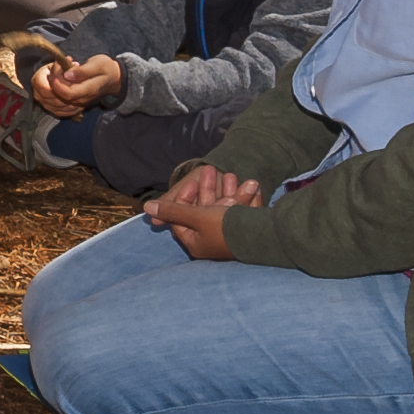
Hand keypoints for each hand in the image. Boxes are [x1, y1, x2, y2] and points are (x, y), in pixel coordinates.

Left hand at [33, 54, 123, 116]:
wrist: (112, 78)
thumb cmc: (105, 68)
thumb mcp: (97, 64)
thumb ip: (83, 71)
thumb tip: (67, 74)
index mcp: (88, 91)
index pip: (67, 94)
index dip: (56, 85)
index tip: (52, 73)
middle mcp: (80, 100)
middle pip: (57, 100)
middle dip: (49, 84)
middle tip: (53, 69)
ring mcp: (76, 104)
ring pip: (52, 105)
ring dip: (46, 90)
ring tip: (52, 74)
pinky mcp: (72, 104)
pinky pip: (55, 108)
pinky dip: (47, 99)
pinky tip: (49, 86)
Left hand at [144, 161, 262, 262]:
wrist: (267, 238)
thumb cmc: (225, 228)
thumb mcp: (197, 217)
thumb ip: (173, 211)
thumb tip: (146, 210)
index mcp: (197, 243)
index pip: (182, 218)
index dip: (184, 199)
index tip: (192, 183)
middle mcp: (213, 242)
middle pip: (205, 212)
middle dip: (209, 189)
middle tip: (210, 170)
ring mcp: (231, 238)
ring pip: (226, 209)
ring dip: (228, 191)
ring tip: (231, 174)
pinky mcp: (249, 232)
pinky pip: (244, 212)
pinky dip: (245, 198)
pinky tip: (251, 184)